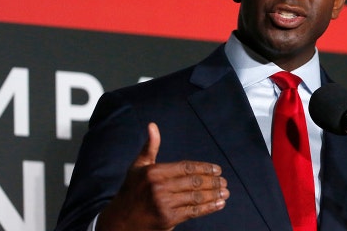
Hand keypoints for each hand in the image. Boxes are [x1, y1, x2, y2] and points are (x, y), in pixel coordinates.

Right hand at [96, 122, 229, 230]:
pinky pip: (193, 211)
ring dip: (214, 194)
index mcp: (154, 172)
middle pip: (194, 182)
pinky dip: (209, 208)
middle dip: (212, 182)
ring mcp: (164, 203)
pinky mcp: (168, 219)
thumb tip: (152, 125)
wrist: (120, 220)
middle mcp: (159, 187)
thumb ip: (150, 147)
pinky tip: (219, 204)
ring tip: (225, 192)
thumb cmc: (132, 190)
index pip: (186, 167)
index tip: (217, 170)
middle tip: (224, 182)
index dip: (204, 168)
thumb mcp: (138, 166)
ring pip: (196, 197)